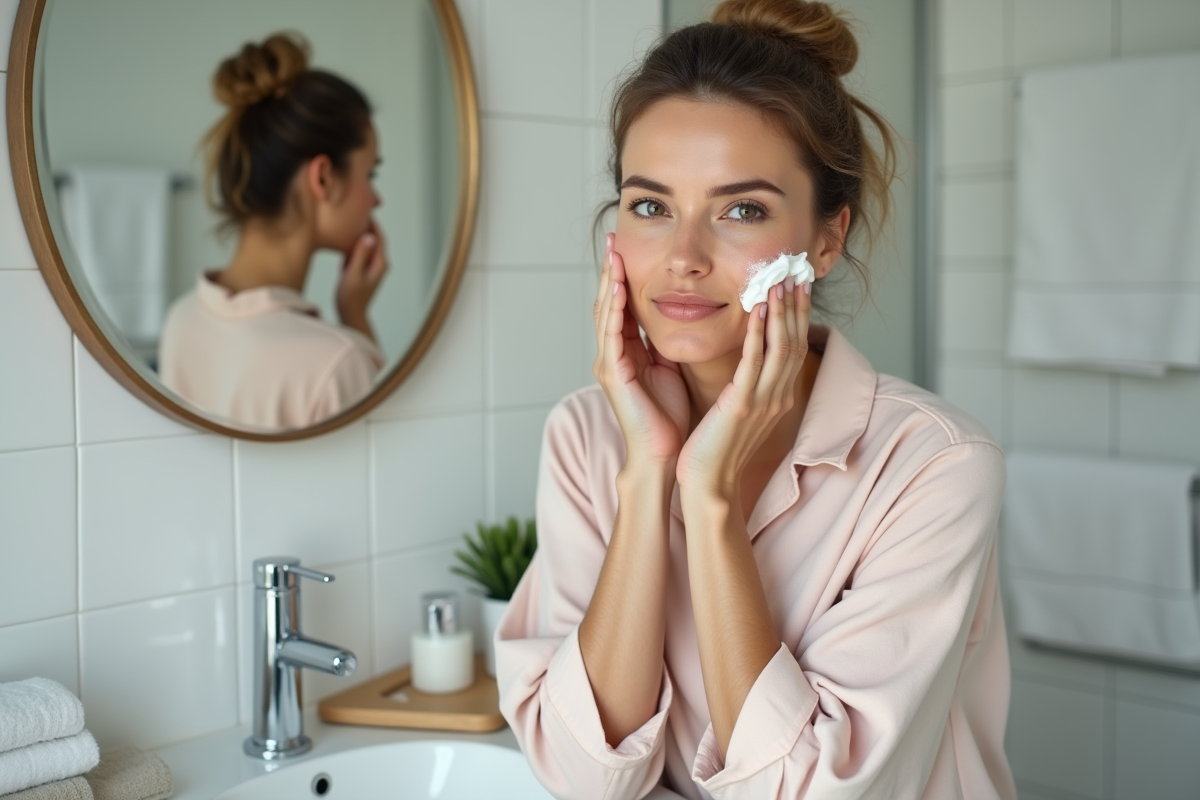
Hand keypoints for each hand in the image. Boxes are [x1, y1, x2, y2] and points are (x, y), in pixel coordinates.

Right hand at [337, 220, 387, 339]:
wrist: (350, 313)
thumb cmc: (351, 297)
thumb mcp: (354, 273)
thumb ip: (361, 254)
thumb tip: (369, 236)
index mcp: (380, 263)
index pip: (379, 237)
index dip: (372, 222)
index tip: (363, 209)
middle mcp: (378, 263)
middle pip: (374, 238)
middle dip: (366, 224)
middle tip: (354, 210)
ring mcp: (371, 265)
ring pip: (366, 244)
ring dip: (359, 232)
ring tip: (348, 218)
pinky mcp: (362, 268)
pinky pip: (360, 251)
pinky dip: (354, 243)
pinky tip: (344, 235)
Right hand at [593, 234, 689, 465]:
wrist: (663, 454)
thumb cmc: (668, 416)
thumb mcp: (668, 368)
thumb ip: (664, 343)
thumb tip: (679, 317)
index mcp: (625, 353)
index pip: (621, 306)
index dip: (623, 277)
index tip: (626, 248)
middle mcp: (611, 355)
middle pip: (607, 304)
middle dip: (610, 271)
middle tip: (613, 238)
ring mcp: (608, 364)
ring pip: (605, 314)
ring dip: (608, 282)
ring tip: (613, 253)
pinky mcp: (613, 374)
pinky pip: (611, 335)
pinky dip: (614, 310)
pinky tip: (617, 289)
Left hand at [677, 274, 810, 499]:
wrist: (708, 484)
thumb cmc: (716, 448)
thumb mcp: (740, 410)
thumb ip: (748, 383)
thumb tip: (747, 357)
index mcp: (778, 397)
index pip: (794, 346)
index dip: (797, 314)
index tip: (797, 285)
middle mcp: (777, 396)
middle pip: (795, 341)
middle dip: (795, 305)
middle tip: (796, 272)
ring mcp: (763, 400)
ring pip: (780, 347)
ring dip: (781, 311)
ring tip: (779, 281)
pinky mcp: (742, 404)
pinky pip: (754, 362)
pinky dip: (758, 333)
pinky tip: (757, 310)